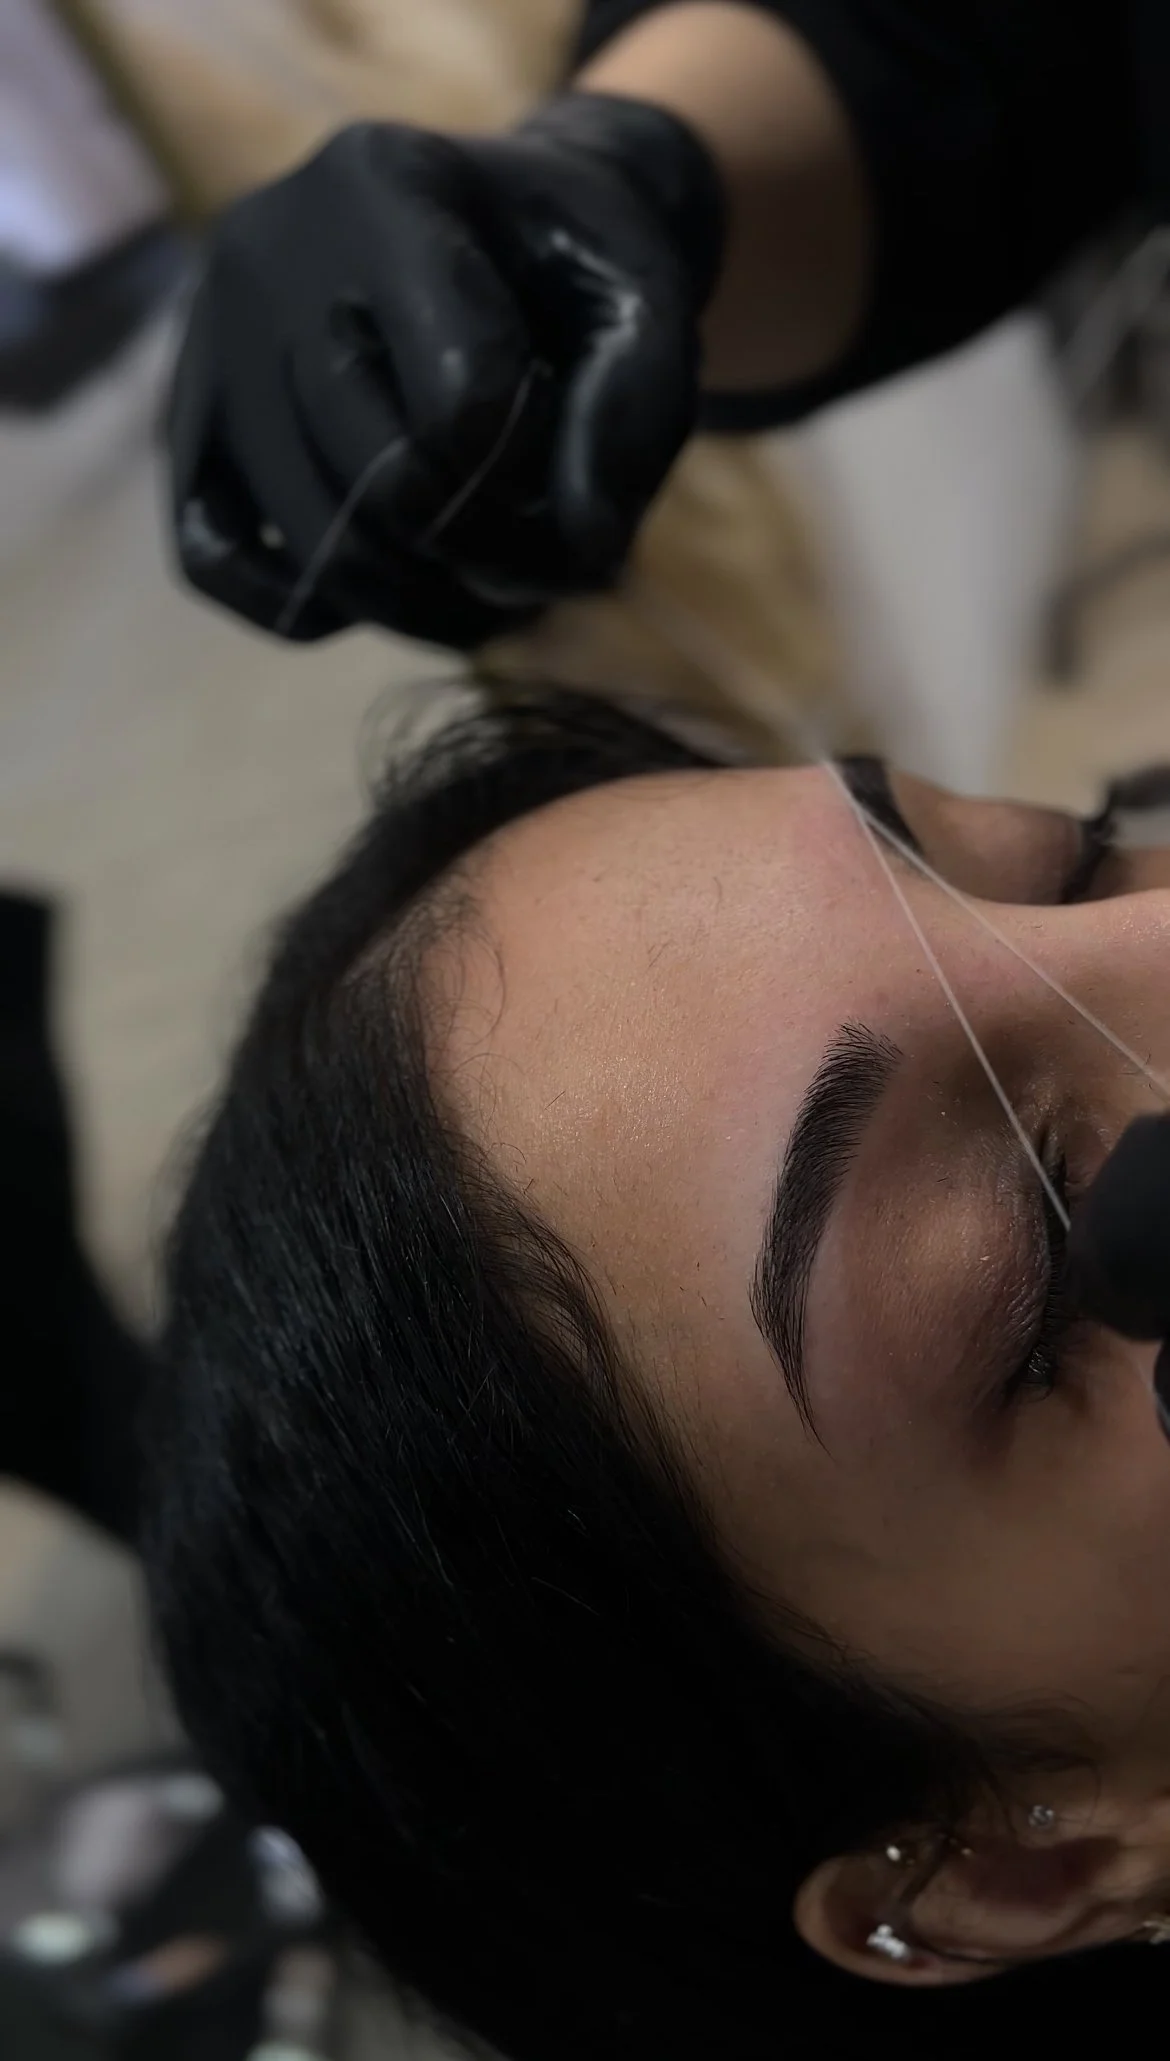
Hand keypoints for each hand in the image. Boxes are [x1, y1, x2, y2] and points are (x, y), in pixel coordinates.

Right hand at [168, 95, 723, 647]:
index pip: (458, 400)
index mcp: (383, 188)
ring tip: (489, 596)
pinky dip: (308, 610)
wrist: (500, 224)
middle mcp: (267, 254)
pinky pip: (215, 561)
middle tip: (538, 564)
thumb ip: (630, 418)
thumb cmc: (571, 267)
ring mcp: (210, 341)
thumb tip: (578, 560)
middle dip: (484, 553)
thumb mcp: (641, 304)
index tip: (569, 473)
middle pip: (381, 485)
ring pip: (315, 545)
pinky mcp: (187, 418)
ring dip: (420, 606)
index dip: (534, 478)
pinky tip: (386, 591)